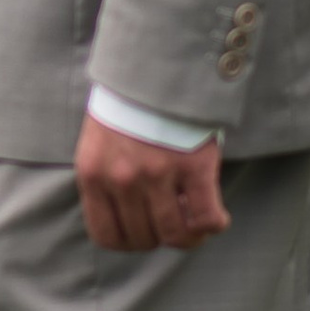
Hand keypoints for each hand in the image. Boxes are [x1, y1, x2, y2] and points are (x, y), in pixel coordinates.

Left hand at [75, 115, 230, 252]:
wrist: (156, 68)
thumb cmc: (128, 106)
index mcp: (93, 174)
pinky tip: (217, 217)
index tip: (145, 232)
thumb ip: (106, 180)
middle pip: (143, 238)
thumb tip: (128, 220)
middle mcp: (121, 179)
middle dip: (160, 236)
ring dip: (189, 236)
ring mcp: (157, 174)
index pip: (107, 236)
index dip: (130, 242)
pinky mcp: (192, 166)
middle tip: (174, 220)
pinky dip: (213, 224)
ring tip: (197, 224)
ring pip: (175, 235)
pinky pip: (205, 218)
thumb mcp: (99, 143)